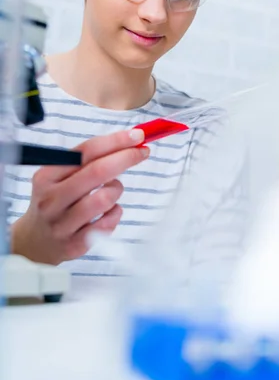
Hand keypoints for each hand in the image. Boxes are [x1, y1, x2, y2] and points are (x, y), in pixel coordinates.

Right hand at [11, 128, 148, 264]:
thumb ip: (88, 159)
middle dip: (126, 157)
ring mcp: (62, 224)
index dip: (115, 141)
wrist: (35, 241)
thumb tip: (128, 140)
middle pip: (97, 172)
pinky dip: (115, 213)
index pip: (86, 151)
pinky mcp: (74, 245)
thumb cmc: (56, 200)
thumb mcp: (58, 176)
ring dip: (117, 189)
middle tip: (143, 152)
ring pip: (104, 199)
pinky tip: (108, 212)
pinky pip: (108, 224)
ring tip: (113, 190)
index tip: (137, 135)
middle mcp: (52, 199)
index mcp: (47, 175)